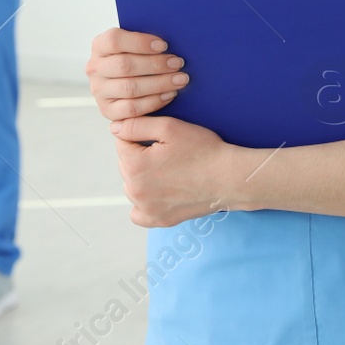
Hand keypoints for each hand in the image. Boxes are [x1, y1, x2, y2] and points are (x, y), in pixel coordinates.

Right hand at [85, 27, 189, 120]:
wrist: (124, 81)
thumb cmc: (135, 58)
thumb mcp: (133, 45)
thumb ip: (144, 42)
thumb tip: (167, 43)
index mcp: (99, 46)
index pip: (115, 40)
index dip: (140, 42)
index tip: (164, 45)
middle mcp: (95, 68)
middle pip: (125, 65)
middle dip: (155, 64)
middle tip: (178, 63)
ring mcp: (99, 91)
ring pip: (130, 88)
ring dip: (159, 83)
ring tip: (180, 79)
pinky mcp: (107, 110)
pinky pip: (132, 108)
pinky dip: (153, 102)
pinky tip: (169, 94)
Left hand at [112, 115, 236, 226]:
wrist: (229, 177)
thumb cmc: (203, 150)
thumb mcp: (169, 127)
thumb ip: (136, 125)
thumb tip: (115, 129)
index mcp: (134, 165)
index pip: (121, 142)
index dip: (140, 134)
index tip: (160, 138)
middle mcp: (135, 190)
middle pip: (125, 164)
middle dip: (139, 154)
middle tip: (167, 152)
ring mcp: (147, 209)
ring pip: (131, 185)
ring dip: (141, 176)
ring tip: (167, 169)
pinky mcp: (159, 220)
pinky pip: (137, 213)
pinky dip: (143, 203)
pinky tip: (157, 192)